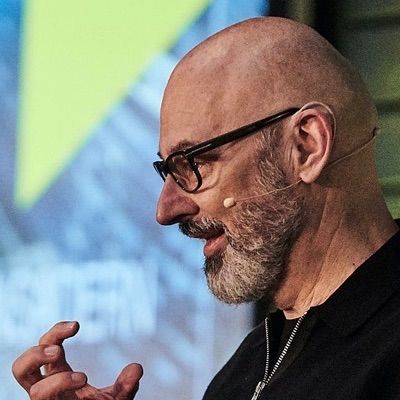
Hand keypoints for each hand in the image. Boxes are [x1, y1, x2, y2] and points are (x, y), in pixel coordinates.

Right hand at [12, 321, 142, 399]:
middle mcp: (46, 388)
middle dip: (37, 351)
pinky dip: (59, 384)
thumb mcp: (115, 399)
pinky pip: (40, 398)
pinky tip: (82, 380)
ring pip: (23, 380)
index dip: (57, 331)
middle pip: (22, 365)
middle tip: (60, 350)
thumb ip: (126, 385)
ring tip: (75, 371)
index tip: (77, 325)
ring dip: (44, 370)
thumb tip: (137, 368)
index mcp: (59, 375)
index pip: (48, 345)